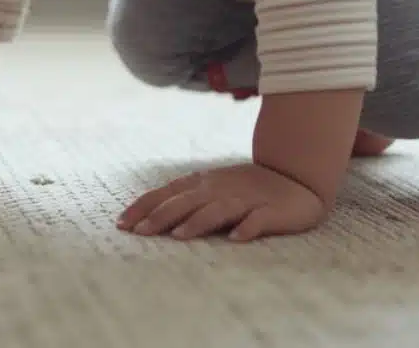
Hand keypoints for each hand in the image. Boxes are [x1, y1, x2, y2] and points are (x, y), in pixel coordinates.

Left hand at [118, 162, 328, 241]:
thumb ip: (184, 200)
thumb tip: (146, 219)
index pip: (167, 193)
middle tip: (141, 232)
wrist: (296, 179)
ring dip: (199, 222)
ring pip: (219, 210)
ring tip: (180, 236)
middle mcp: (220, 189)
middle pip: (187, 202)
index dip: (144, 207)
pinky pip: (258, 220)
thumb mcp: (211, 188)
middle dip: (162, 216)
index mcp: (203, 184)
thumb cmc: (246, 188)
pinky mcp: (271, 211)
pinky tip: (236, 238)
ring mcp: (246, 200)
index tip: (122, 223)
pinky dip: (247, 227)